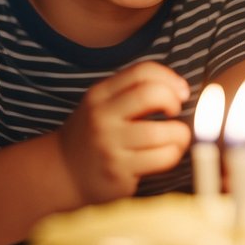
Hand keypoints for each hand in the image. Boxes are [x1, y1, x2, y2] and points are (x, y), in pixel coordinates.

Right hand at [58, 61, 191, 204]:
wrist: (63, 172)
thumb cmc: (95, 134)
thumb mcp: (103, 105)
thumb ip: (133, 92)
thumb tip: (181, 90)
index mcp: (100, 95)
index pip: (142, 72)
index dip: (169, 78)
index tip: (180, 92)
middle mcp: (102, 117)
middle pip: (151, 94)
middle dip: (173, 101)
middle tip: (175, 112)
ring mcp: (109, 145)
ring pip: (162, 132)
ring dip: (180, 135)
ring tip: (175, 138)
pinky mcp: (119, 171)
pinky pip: (162, 158)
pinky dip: (173, 154)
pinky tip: (166, 154)